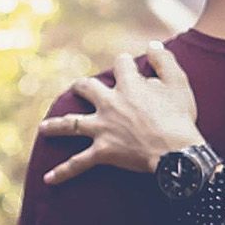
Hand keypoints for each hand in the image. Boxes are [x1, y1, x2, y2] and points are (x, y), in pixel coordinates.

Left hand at [40, 41, 203, 183]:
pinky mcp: (103, 152)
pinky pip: (79, 162)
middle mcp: (110, 104)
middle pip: (87, 88)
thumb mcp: (178, 83)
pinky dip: (64, 171)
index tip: (128, 65)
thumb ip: (164, 61)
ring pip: (71, 124)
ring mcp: (103, 128)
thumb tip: (152, 46)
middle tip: (80, 88)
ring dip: (56, 125)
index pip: (121, 64)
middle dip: (83, 86)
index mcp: (129, 85)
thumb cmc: (180, 118)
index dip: (125, 63)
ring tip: (43, 128)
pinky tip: (48, 179)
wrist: (177, 153)